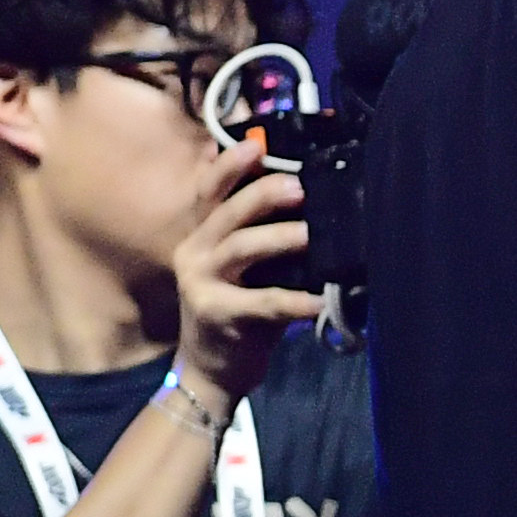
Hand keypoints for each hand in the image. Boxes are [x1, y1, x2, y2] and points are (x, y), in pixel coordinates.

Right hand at [165, 146, 319, 405]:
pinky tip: (320, 299)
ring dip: (280, 237)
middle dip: (263, 194)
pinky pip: (263, 302)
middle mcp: (195, 252)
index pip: (209, 190)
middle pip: (226, 212)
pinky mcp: (218, 315)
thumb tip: (310, 205)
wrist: (210, 371)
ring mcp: (202, 284)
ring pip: (240, 248)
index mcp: (201, 235)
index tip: (255, 145)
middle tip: (300, 186)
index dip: (229, 165)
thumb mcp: (244, 270)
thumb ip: (261, 238)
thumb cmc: (238, 314)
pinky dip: (295, 300)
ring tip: (312, 234)